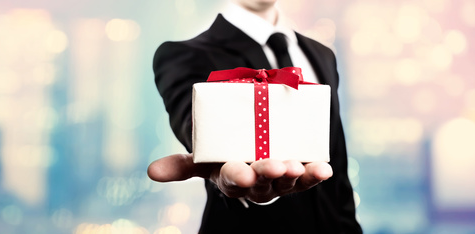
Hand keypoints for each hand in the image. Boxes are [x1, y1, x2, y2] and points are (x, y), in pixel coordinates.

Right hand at [147, 154, 332, 202]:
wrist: (248, 153)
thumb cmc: (223, 157)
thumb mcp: (201, 160)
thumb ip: (181, 166)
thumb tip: (150, 172)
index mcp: (231, 178)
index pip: (232, 180)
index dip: (237, 176)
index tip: (240, 172)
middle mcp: (256, 183)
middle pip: (262, 181)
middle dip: (269, 173)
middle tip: (277, 165)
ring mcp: (279, 180)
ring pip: (287, 181)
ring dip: (296, 175)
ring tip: (301, 166)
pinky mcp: (298, 175)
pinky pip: (309, 178)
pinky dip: (317, 174)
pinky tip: (324, 169)